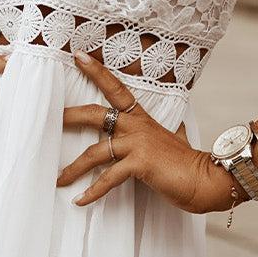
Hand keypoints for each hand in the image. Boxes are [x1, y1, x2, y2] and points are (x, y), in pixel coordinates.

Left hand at [56, 51, 234, 214]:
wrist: (207, 179)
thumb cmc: (189, 163)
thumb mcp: (176, 140)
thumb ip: (169, 134)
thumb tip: (178, 129)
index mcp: (142, 119)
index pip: (116, 89)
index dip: (97, 72)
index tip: (78, 55)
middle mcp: (137, 127)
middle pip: (96, 114)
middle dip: (70, 116)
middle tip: (50, 120)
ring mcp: (138, 144)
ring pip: (95, 152)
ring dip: (74, 168)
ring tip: (58, 180)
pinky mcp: (140, 164)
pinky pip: (108, 178)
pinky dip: (93, 192)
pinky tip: (80, 201)